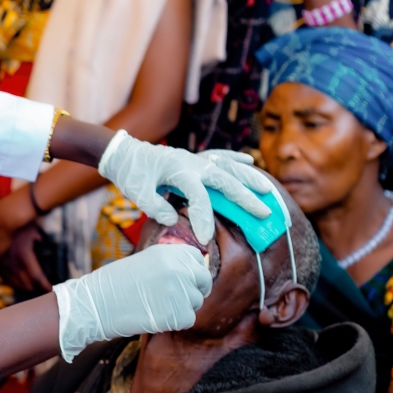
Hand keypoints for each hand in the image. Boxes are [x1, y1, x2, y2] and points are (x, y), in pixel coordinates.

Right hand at [0, 224, 51, 291]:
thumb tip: (42, 243)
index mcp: (24, 255)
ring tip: (29, 288)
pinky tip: (13, 281)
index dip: (45, 285)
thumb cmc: (19, 221)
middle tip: (41, 290)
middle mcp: (12, 262)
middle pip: (25, 283)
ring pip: (12, 281)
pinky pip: (1, 276)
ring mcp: (1, 263)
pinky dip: (9, 280)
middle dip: (34, 288)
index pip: (37, 276)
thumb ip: (40, 241)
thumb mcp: (34, 229)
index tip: (50, 289)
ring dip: (22, 286)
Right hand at [53, 244, 210, 360]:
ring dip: (182, 307)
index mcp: (169, 252)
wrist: (97, 304)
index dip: (192, 270)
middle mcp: (179, 268)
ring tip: (157, 307)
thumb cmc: (114, 284)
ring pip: (196, 302)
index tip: (186, 279)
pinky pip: (188, 319)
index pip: (197, 258)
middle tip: (180, 299)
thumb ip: (168, 263)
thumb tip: (189, 273)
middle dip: (195, 289)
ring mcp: (181, 291)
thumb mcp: (143, 261)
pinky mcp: (179, 314)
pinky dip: (175, 322)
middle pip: (203, 280)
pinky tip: (156, 317)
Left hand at [98, 131, 273, 243]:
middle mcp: (191, 163)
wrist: (124, 153)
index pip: (198, 196)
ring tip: (268, 190)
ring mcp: (194, 158)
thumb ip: (154, 206)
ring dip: (248, 177)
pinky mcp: (193, 158)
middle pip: (224, 180)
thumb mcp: (137, 192)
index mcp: (178, 171)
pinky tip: (250, 163)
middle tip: (264, 213)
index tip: (206, 239)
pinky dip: (235, 159)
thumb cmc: (130, 174)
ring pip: (228, 166)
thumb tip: (172, 219)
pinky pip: (219, 156)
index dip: (203, 217)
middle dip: (244, 197)